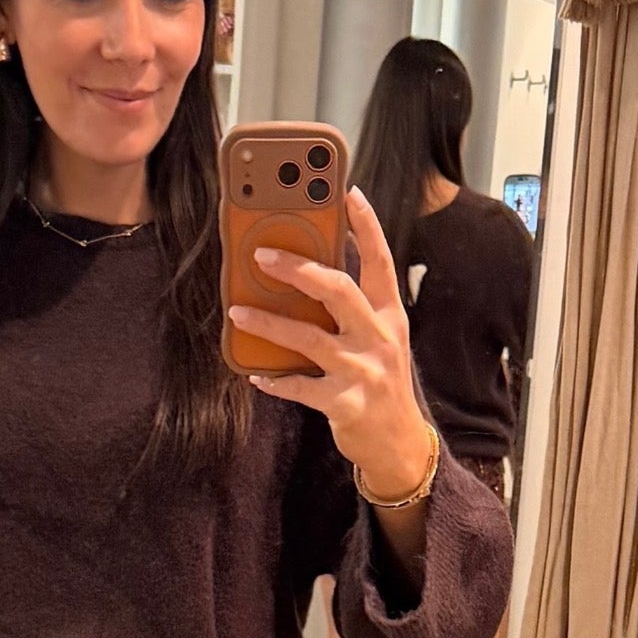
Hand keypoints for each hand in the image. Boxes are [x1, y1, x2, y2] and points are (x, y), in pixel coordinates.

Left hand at [230, 184, 433, 500]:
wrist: (399, 444)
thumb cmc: (381, 383)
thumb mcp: (379, 339)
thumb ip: (353, 309)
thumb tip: (308, 275)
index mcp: (389, 315)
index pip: (381, 261)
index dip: (366, 226)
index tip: (348, 193)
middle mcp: (379, 337)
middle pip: (339, 290)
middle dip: (299, 269)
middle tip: (262, 255)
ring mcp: (363, 371)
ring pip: (310, 338)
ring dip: (270, 323)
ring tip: (238, 310)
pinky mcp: (345, 404)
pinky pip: (301, 387)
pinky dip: (275, 381)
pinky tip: (255, 374)